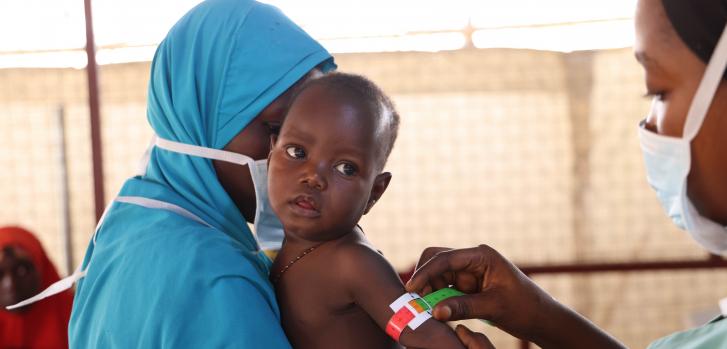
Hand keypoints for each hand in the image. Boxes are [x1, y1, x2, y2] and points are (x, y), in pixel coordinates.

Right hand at [406, 245, 625, 348]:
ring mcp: (470, 272)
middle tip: (415, 299)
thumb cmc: (524, 308)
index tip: (411, 289)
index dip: (425, 273)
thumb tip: (435, 311)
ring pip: (438, 275)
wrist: (541, 318)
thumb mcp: (493, 307)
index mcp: (481, 255)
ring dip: (429, 290)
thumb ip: (463, 306)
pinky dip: (437, 297)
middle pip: (437, 260)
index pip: (445, 259)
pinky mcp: (469, 285)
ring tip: (423, 308)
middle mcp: (473, 259)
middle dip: (424, 278)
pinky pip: (445, 288)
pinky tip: (434, 310)